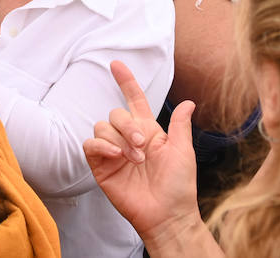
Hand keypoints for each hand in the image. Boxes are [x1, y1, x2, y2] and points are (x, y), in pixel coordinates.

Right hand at [83, 61, 199, 241]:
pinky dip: (102, 146)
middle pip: (116, 113)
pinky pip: (91, 145)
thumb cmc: (179, 186)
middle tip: (142, 146)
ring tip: (134, 158)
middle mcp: (128, 138)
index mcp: (148, 131)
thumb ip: (180, 125)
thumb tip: (188, 102)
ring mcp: (113, 152)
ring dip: (119, 139)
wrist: (167, 214)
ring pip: (102, 126)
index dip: (126, 82)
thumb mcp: (183, 151)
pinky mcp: (101, 166)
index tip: (116, 65)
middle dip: (127, 125)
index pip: (134, 100)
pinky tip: (116, 155)